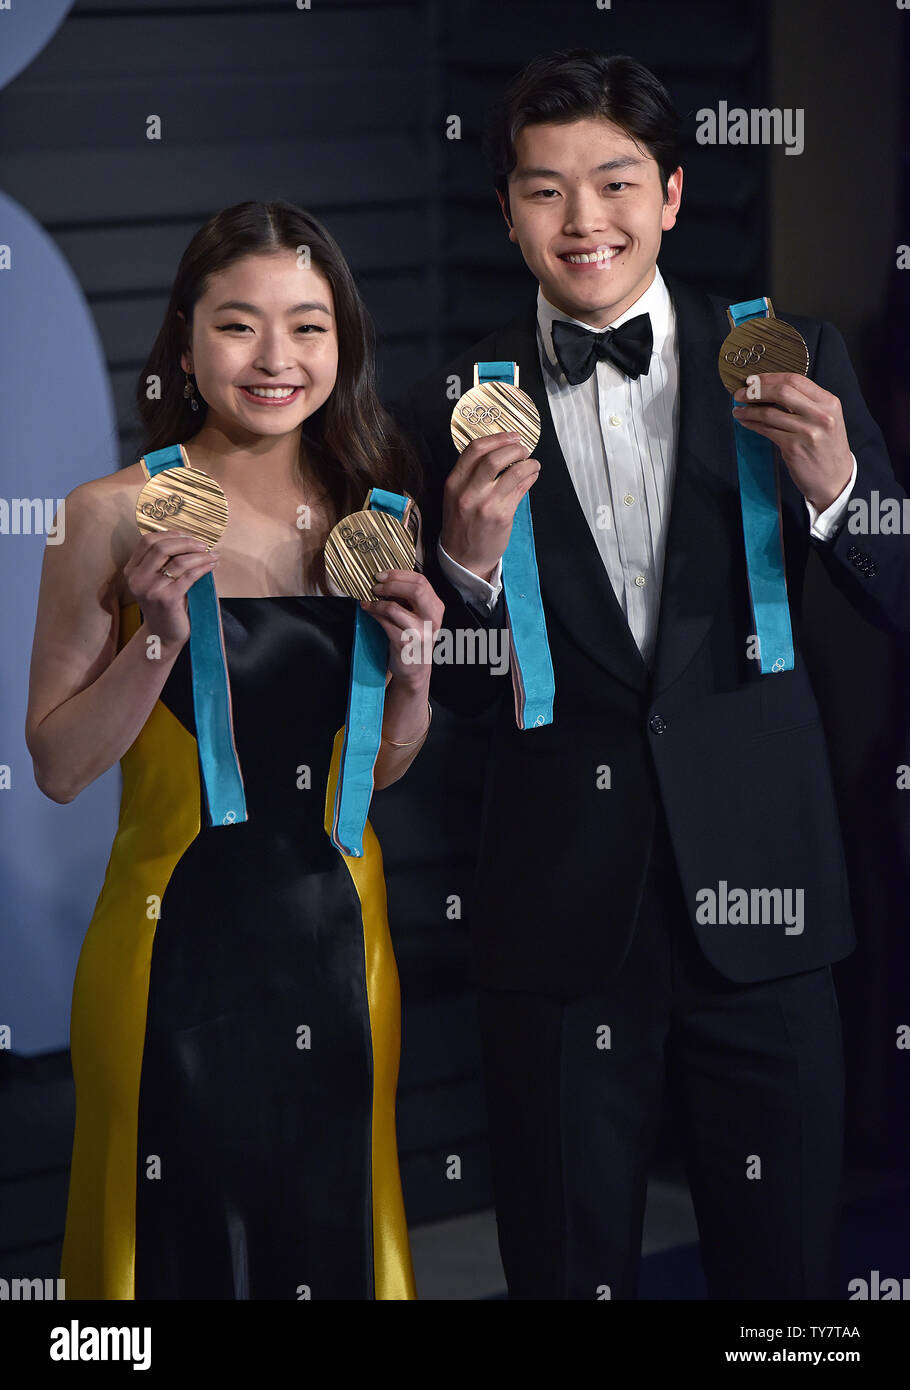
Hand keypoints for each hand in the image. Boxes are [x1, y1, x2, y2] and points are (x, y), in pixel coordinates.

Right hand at [123, 531, 217, 646]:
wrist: (164, 634)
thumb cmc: (166, 605)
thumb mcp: (157, 580)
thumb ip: (164, 561)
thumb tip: (190, 540)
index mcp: (131, 570)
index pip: (147, 541)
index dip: (169, 534)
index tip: (187, 535)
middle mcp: (137, 578)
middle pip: (161, 547)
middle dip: (186, 542)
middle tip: (203, 544)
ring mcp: (150, 589)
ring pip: (178, 561)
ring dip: (199, 555)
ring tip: (211, 555)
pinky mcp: (166, 599)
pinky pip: (188, 576)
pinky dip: (203, 568)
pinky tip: (211, 566)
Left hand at [361, 569, 443, 687]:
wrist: (415, 670)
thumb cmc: (414, 639)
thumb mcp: (418, 617)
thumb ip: (409, 599)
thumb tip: (385, 579)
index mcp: (436, 608)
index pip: (421, 582)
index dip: (399, 575)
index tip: (382, 575)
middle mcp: (432, 619)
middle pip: (416, 590)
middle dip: (391, 584)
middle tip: (375, 585)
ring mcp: (420, 633)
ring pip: (395, 608)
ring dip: (377, 602)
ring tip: (368, 600)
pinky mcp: (405, 644)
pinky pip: (385, 623)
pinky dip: (374, 613)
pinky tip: (368, 610)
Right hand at [441, 431, 540, 580]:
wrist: (463, 558)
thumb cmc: (462, 525)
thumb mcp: (456, 496)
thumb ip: (471, 475)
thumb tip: (501, 452)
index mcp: (454, 483)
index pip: (474, 449)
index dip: (497, 438)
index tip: (511, 436)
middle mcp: (468, 492)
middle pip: (494, 458)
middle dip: (514, 448)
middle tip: (523, 448)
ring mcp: (485, 504)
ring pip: (512, 473)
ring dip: (528, 463)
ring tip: (533, 463)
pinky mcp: (501, 516)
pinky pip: (521, 490)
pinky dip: (530, 478)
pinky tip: (532, 476)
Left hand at [732, 373, 852, 510]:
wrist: (836, 478)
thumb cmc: (826, 446)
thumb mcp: (826, 418)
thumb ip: (805, 403)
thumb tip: (770, 388)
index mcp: (829, 402)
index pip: (795, 380)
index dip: (770, 377)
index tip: (753, 379)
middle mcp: (820, 415)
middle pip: (782, 392)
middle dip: (756, 390)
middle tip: (741, 393)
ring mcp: (807, 432)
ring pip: (770, 413)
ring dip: (749, 410)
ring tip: (738, 409)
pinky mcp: (794, 448)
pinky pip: (767, 431)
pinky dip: (752, 424)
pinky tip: (746, 422)